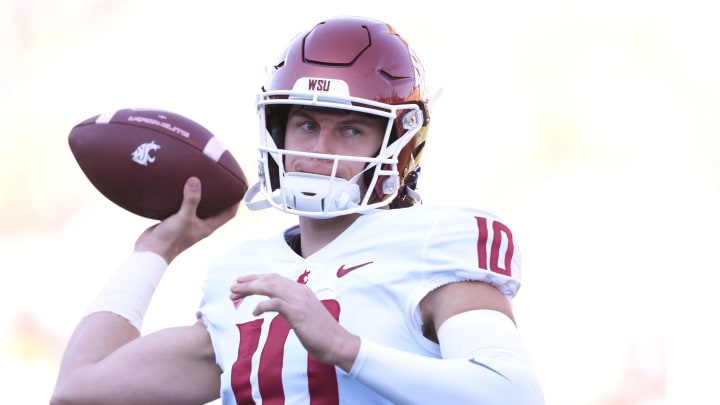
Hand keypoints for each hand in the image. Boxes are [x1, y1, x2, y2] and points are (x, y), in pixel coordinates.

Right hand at [134, 177, 238, 262]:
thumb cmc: (171, 240)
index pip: (229, 213)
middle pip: (215, 208)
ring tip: (201, 179)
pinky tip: (180, 186)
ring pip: (198, 206)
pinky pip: (182, 206)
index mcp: (208, 226)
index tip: (239, 188)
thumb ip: (191, 200)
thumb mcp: (184, 217)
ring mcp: (187, 222)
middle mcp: (200, 224)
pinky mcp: (174, 220)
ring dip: (200, 195)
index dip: (236, 202)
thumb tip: (195, 180)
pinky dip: (183, 197)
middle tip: (220, 180)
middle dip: (219, 195)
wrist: (150, 251)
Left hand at [229, 274, 360, 371]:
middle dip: (248, 282)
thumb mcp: (305, 315)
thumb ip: (292, 307)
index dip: (256, 278)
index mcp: (301, 290)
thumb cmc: (321, 334)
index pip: (274, 278)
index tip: (241, 282)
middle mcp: (299, 291)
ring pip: (269, 287)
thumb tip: (278, 306)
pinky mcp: (298, 312)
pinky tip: (253, 312)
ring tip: (235, 294)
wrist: (338, 343)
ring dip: (249, 289)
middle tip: (232, 287)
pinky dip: (262, 305)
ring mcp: (299, 301)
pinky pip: (275, 303)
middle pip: (269, 280)